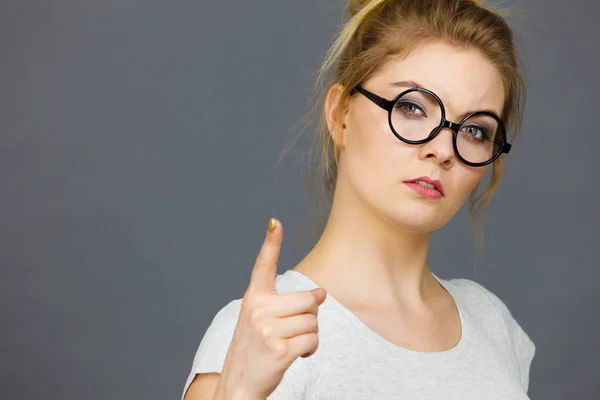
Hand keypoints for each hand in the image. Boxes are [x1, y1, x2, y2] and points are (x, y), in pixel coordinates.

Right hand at [217, 218, 326, 399]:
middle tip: (291, 329)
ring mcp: (267, 329)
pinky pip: (313, 340)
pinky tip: (295, 355)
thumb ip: (288, 304)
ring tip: (290, 344)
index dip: (271, 243)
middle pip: (309, 300)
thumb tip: (322, 292)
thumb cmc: (255, 349)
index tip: (275, 222)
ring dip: (310, 336)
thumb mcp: (261, 320)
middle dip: (309, 316)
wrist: (239, 383)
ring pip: (313, 321)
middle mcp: (258, 310)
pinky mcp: (279, 349)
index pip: (263, 265)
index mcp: (254, 299)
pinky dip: (310, 350)